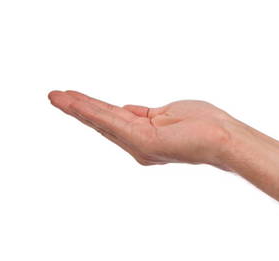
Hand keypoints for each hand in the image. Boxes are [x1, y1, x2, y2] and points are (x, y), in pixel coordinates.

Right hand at [48, 91, 233, 168]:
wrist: (224, 138)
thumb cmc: (203, 125)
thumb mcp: (168, 112)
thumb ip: (144, 114)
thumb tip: (127, 108)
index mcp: (145, 136)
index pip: (114, 119)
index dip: (94, 109)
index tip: (75, 98)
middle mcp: (139, 144)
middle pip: (104, 122)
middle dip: (79, 108)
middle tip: (55, 96)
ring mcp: (140, 145)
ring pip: (104, 121)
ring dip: (78, 108)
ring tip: (56, 97)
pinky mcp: (144, 143)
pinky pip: (113, 122)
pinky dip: (91, 112)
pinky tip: (74, 103)